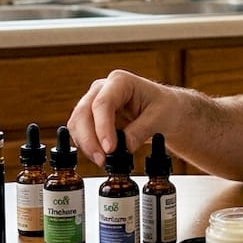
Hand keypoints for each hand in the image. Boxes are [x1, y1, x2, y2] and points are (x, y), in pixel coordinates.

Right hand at [67, 69, 186, 167]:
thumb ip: (142, 130)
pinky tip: (99, 156)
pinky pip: (80, 131)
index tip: (110, 148)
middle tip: (102, 160)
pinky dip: (86, 145)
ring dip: (85, 144)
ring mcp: (93, 101)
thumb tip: (126, 146)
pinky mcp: (91, 116)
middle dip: (89, 139)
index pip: (103, 103)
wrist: (166, 111)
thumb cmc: (165, 107)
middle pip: (83, 112)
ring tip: (102, 161)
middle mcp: (102, 88)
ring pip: (77, 123)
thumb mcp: (161, 117)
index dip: (103, 127)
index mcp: (121, 81)